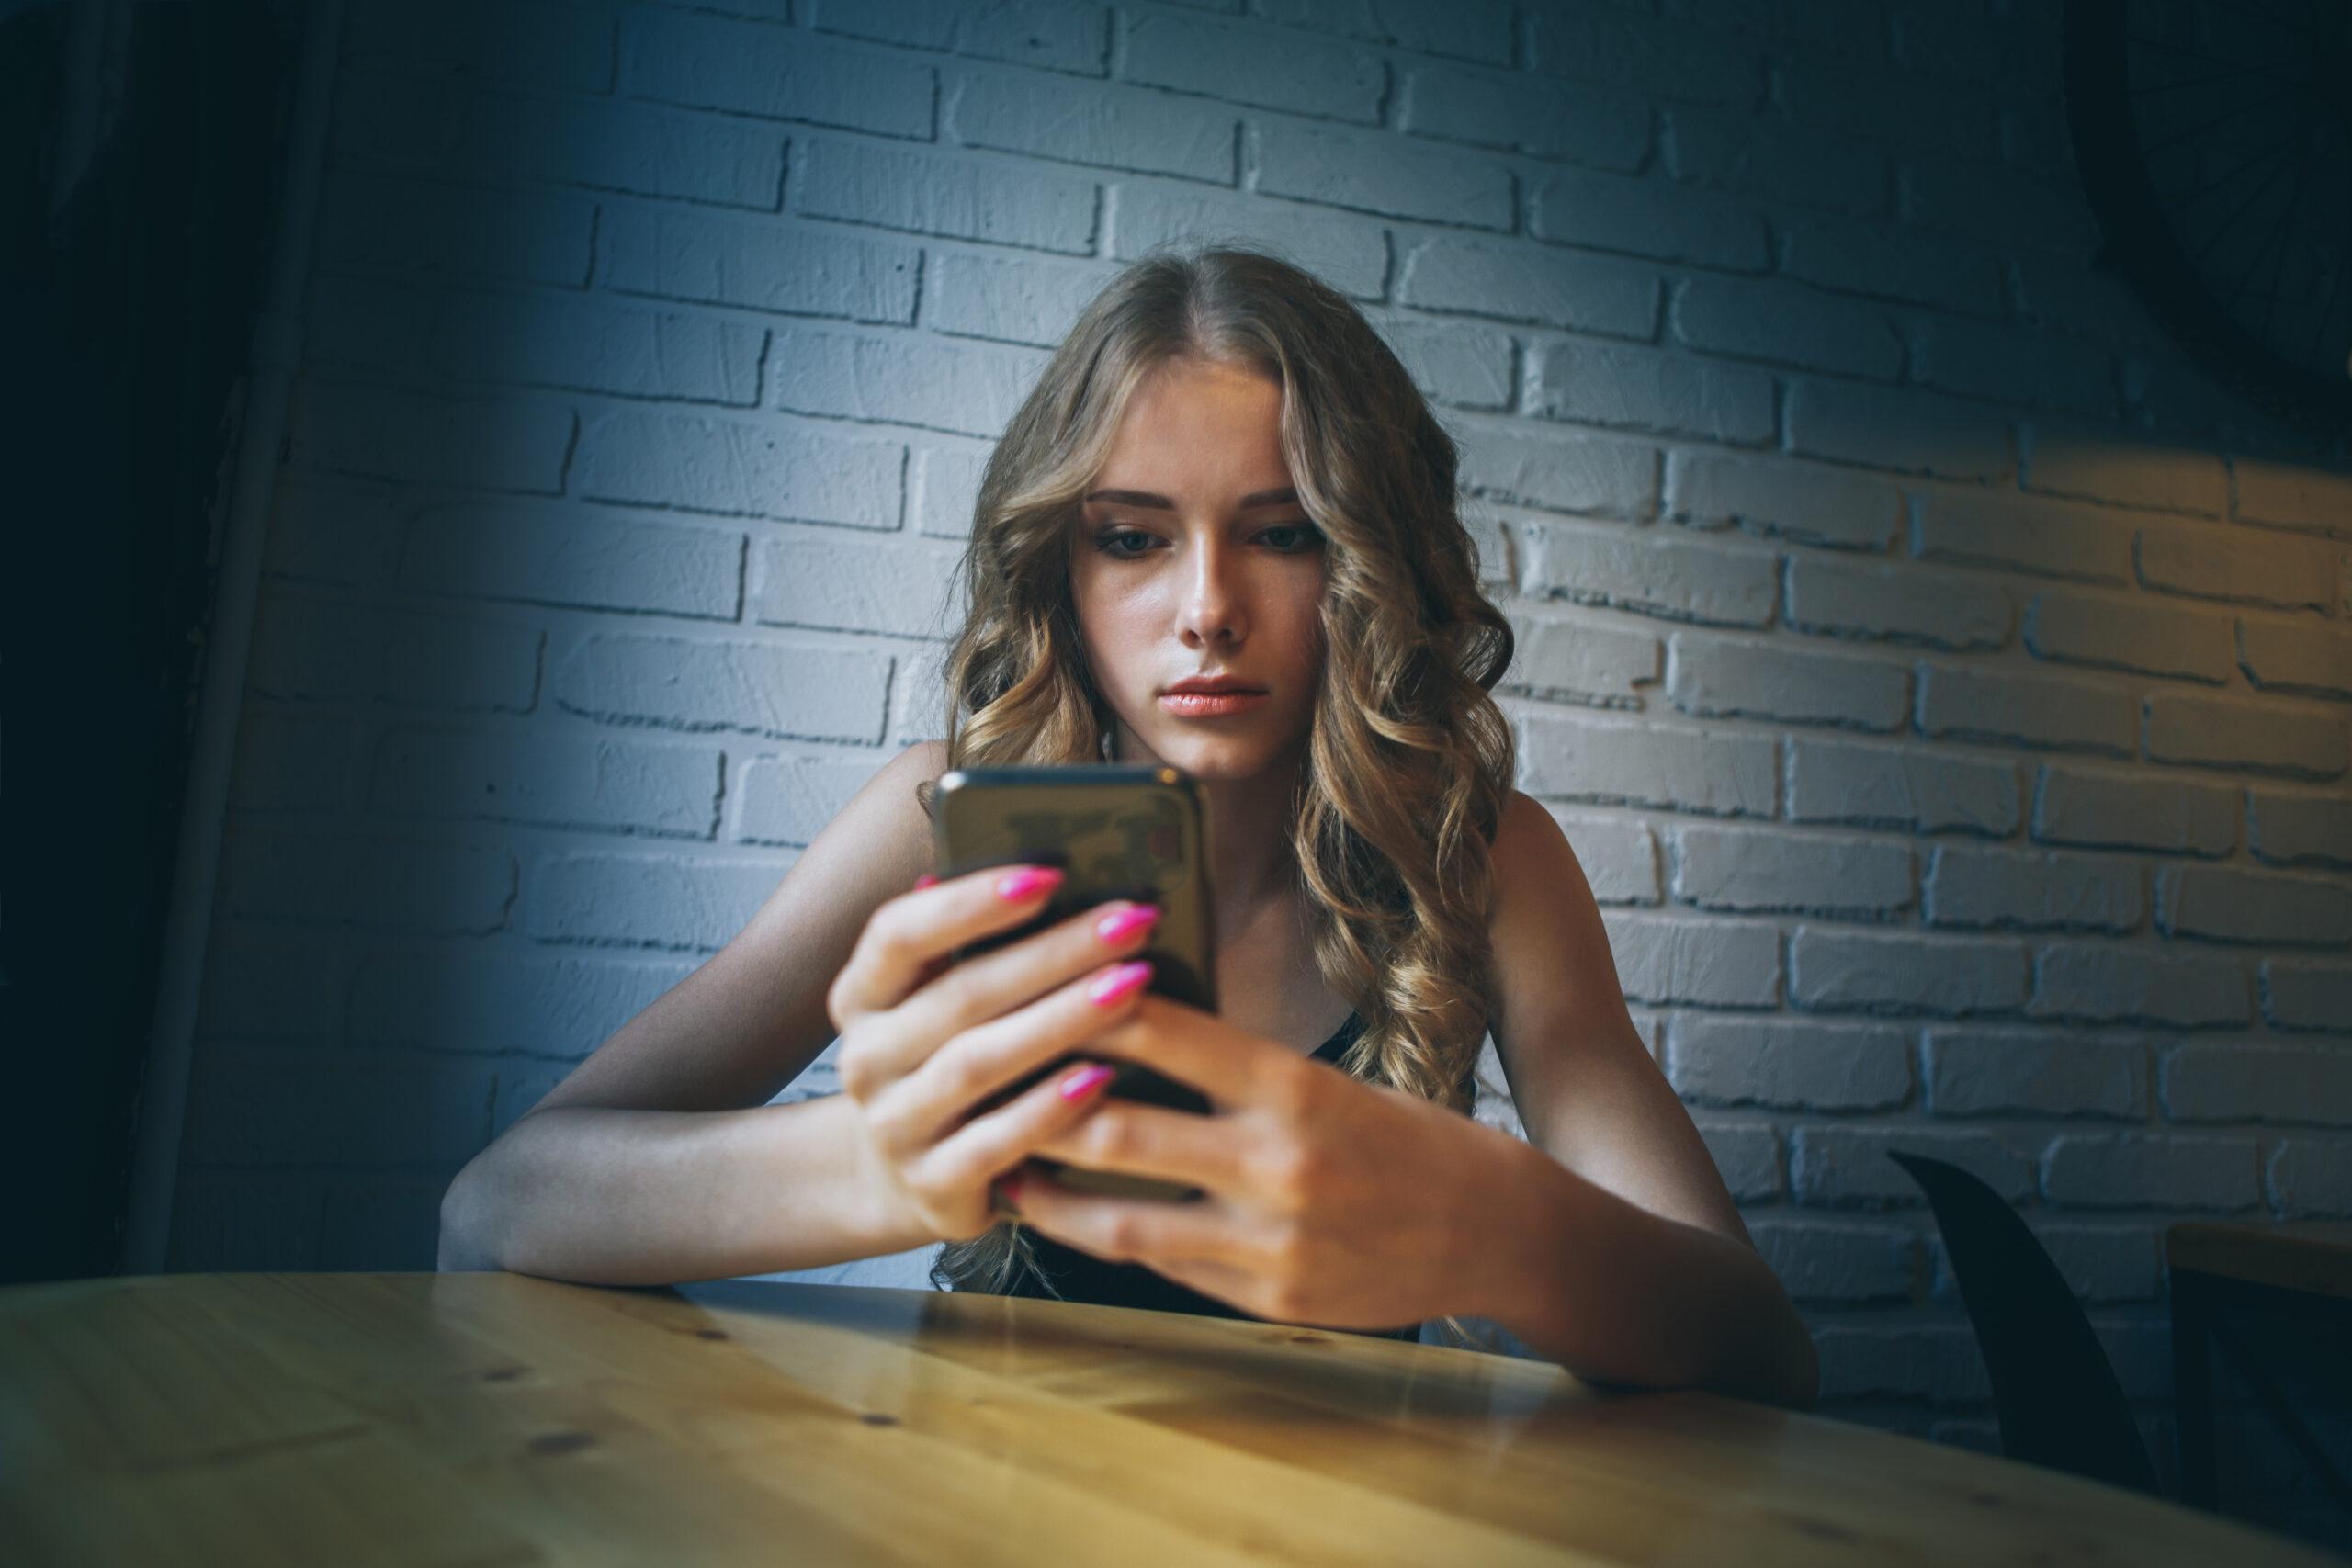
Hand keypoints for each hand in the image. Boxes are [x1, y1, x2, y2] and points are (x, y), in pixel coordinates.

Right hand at [826, 865, 1162, 1245]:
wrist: (908, 1180)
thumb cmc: (950, 1062)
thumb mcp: (942, 1004)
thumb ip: (975, 948)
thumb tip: (1054, 873)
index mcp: (862, 996)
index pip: (897, 933)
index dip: (969, 902)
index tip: (1050, 874)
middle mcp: (866, 1058)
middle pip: (960, 993)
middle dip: (1054, 952)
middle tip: (1131, 921)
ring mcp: (894, 1125)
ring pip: (978, 1063)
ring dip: (1061, 1019)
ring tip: (1132, 984)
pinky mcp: (932, 1184)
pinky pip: (996, 1141)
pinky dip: (1048, 1108)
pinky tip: (1102, 1077)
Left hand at [1008, 996, 1516, 1331]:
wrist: (1490, 1228)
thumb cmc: (1399, 1138)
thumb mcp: (1324, 1083)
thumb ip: (1232, 1069)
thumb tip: (1123, 1032)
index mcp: (1292, 1086)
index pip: (1165, 1031)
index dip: (1082, 1006)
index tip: (1023, 985)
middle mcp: (1276, 1162)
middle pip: (1118, 1127)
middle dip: (1037, 1107)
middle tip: (974, 1083)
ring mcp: (1267, 1240)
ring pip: (1119, 1216)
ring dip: (1043, 1191)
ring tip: (994, 1163)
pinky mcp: (1264, 1299)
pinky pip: (1158, 1267)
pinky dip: (1099, 1239)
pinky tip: (1059, 1218)